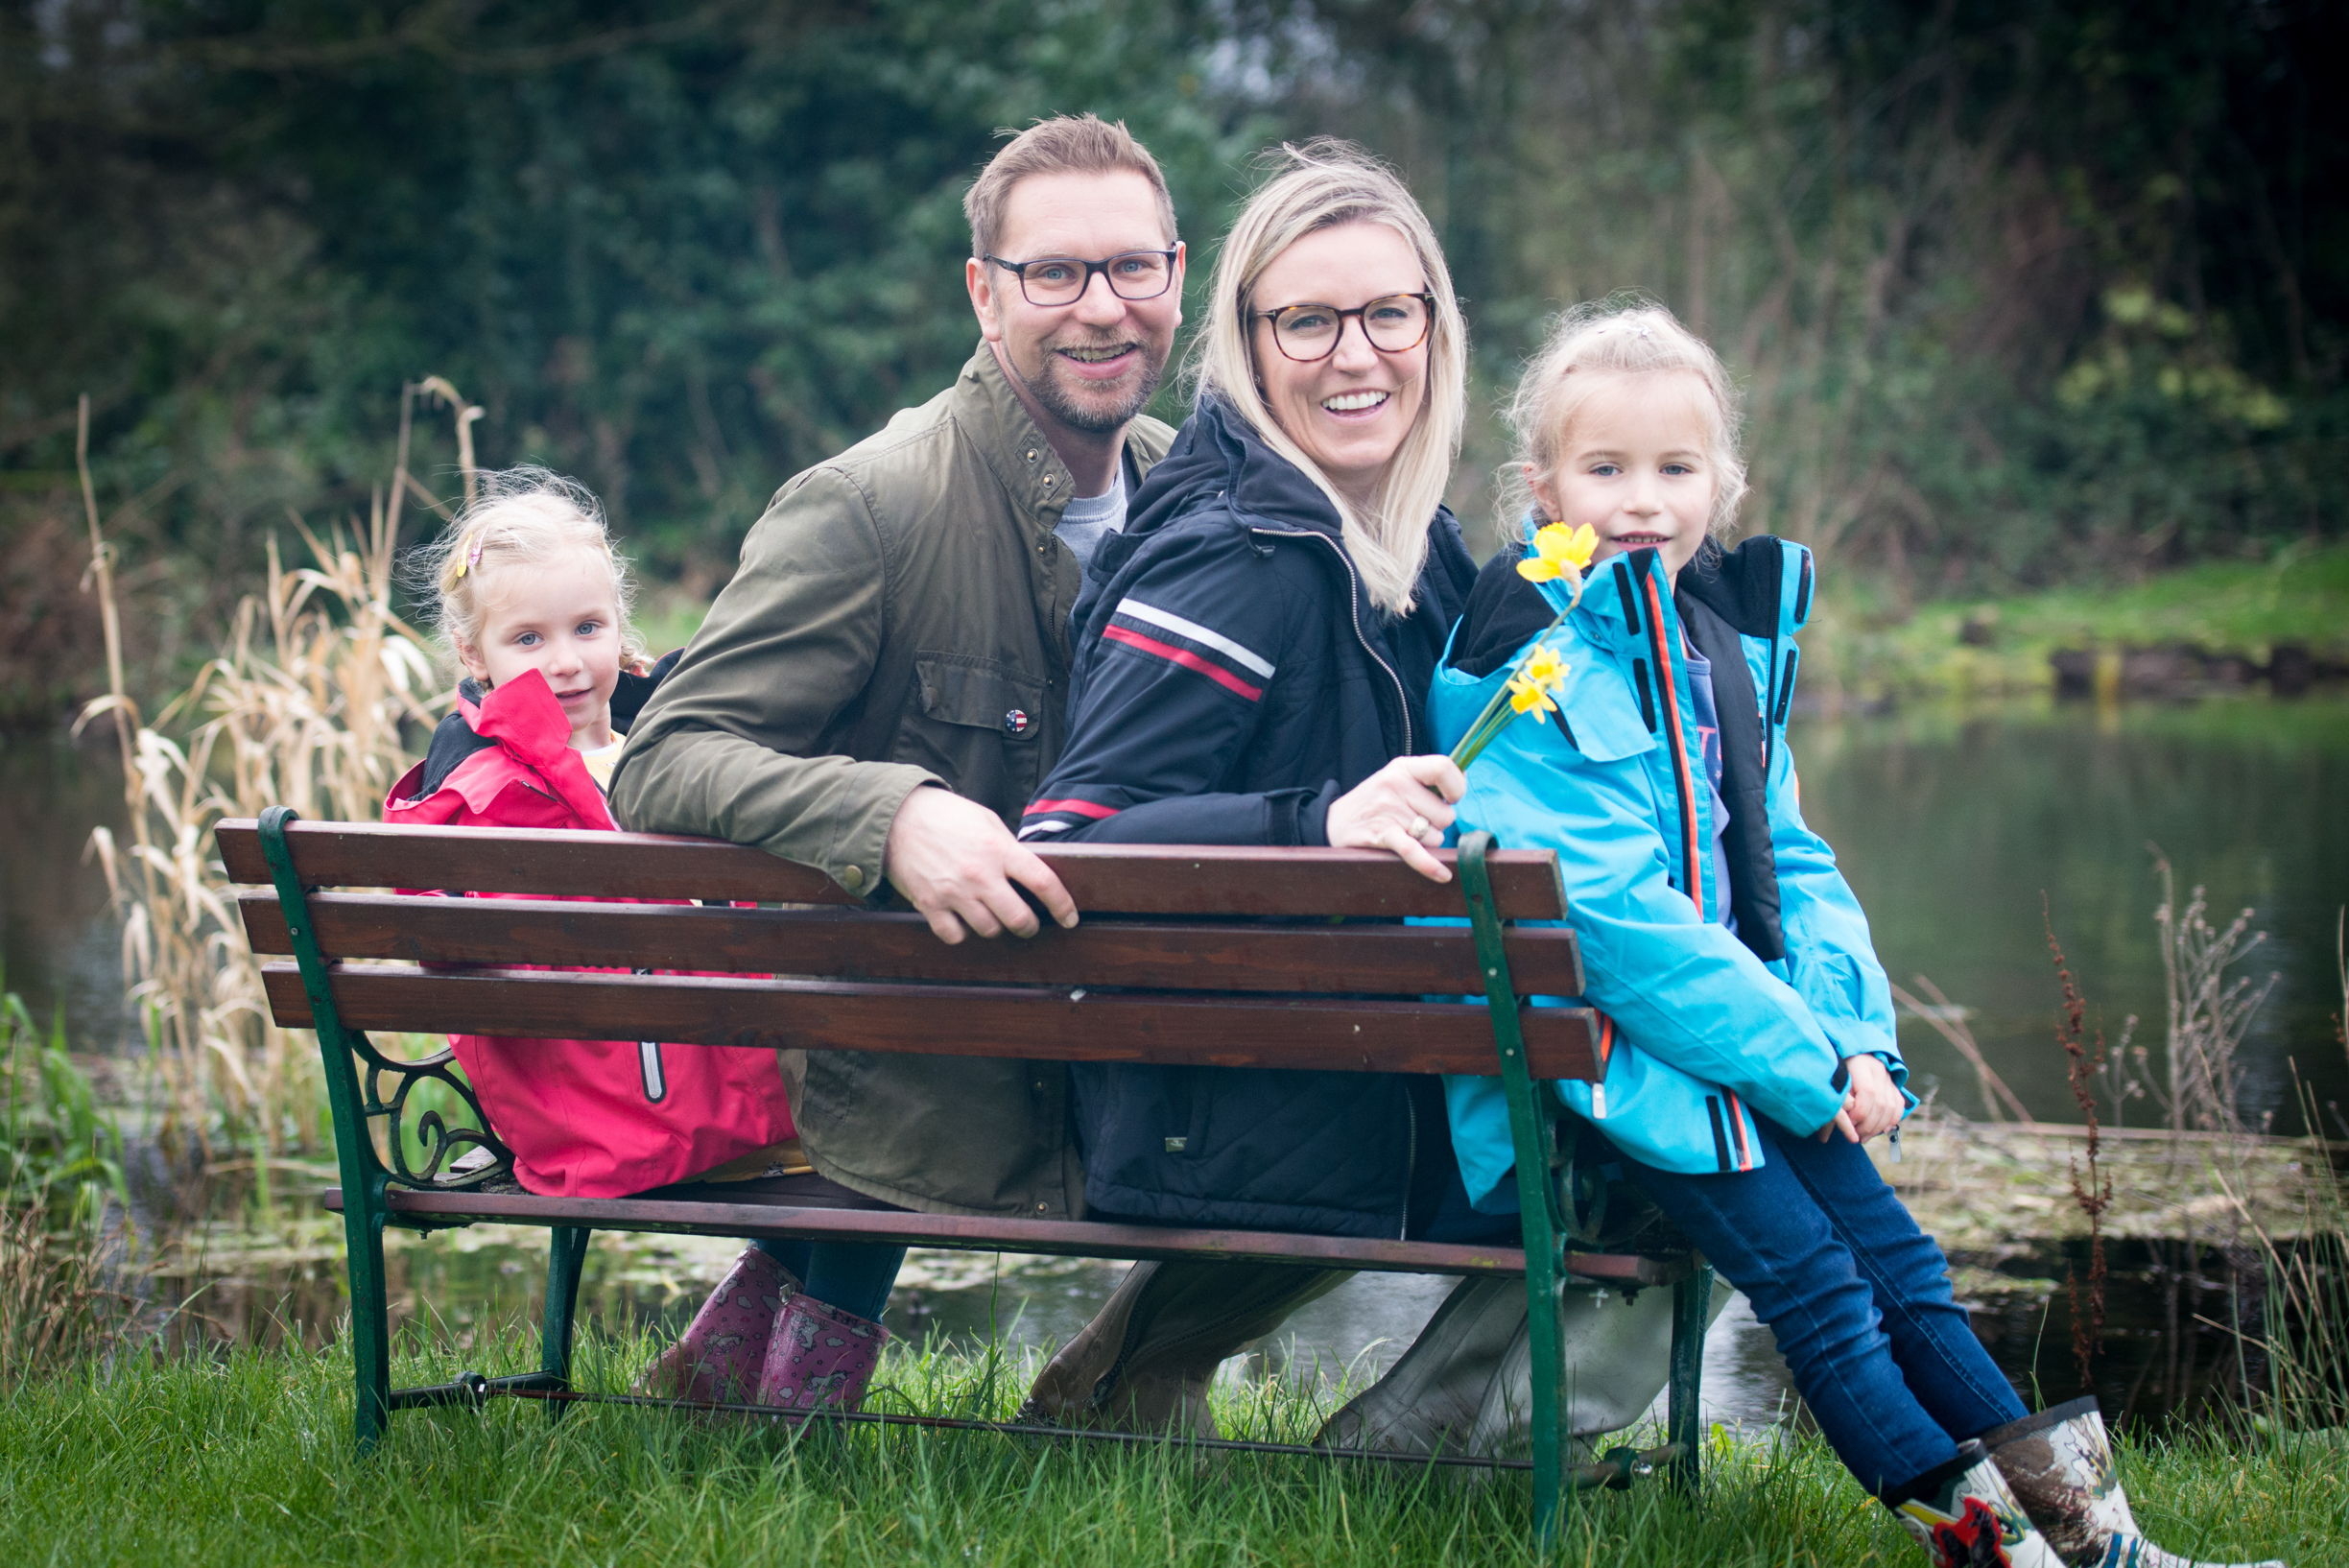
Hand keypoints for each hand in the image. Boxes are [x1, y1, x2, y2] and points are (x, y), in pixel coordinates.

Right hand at [881, 785, 1077, 944]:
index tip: (1070, 918)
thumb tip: (1028, 874)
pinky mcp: (930, 904)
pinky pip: (955, 936)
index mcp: (999, 849)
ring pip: (989, 930)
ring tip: (990, 914)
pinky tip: (962, 919)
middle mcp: (980, 874)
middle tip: (1027, 923)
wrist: (897, 816)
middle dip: (1029, 926)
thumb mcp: (986, 821)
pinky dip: (962, 933)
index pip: (1043, 883)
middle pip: (1019, 918)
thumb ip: (1009, 847)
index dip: (1062, 905)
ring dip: (995, 926)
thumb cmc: (946, 815)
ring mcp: (954, 892)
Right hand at [1324, 754, 1466, 883]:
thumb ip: (1429, 778)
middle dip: (1437, 825)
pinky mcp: (1382, 835)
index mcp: (1403, 768)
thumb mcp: (1396, 778)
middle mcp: (1396, 785)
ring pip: (1435, 837)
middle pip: (1445, 814)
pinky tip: (1442, 874)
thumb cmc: (1374, 802)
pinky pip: (1414, 851)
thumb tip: (1464, 778)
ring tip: (1403, 832)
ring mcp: (1389, 810)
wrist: (1333, 822)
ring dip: (1426, 842)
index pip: (1444, 768)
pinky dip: (1429, 865)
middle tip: (1416, 821)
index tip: (1451, 799)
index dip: (1456, 788)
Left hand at [1817, 1052, 1904, 1142]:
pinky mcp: (1894, 1085)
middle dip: (1869, 1124)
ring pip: (1891, 1107)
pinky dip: (1892, 1120)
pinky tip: (1881, 1130)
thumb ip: (1832, 1109)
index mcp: (1860, 1065)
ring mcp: (1888, 1077)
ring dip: (1879, 1126)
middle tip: (1857, 1136)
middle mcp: (1878, 1069)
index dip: (1860, 1112)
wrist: (1849, 1052)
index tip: (1849, 1124)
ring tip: (1865, 1136)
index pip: (1868, 1092)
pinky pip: (1898, 1105)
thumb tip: (1823, 1139)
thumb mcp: (1832, 1084)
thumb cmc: (1835, 1070)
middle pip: (1880, 1103)